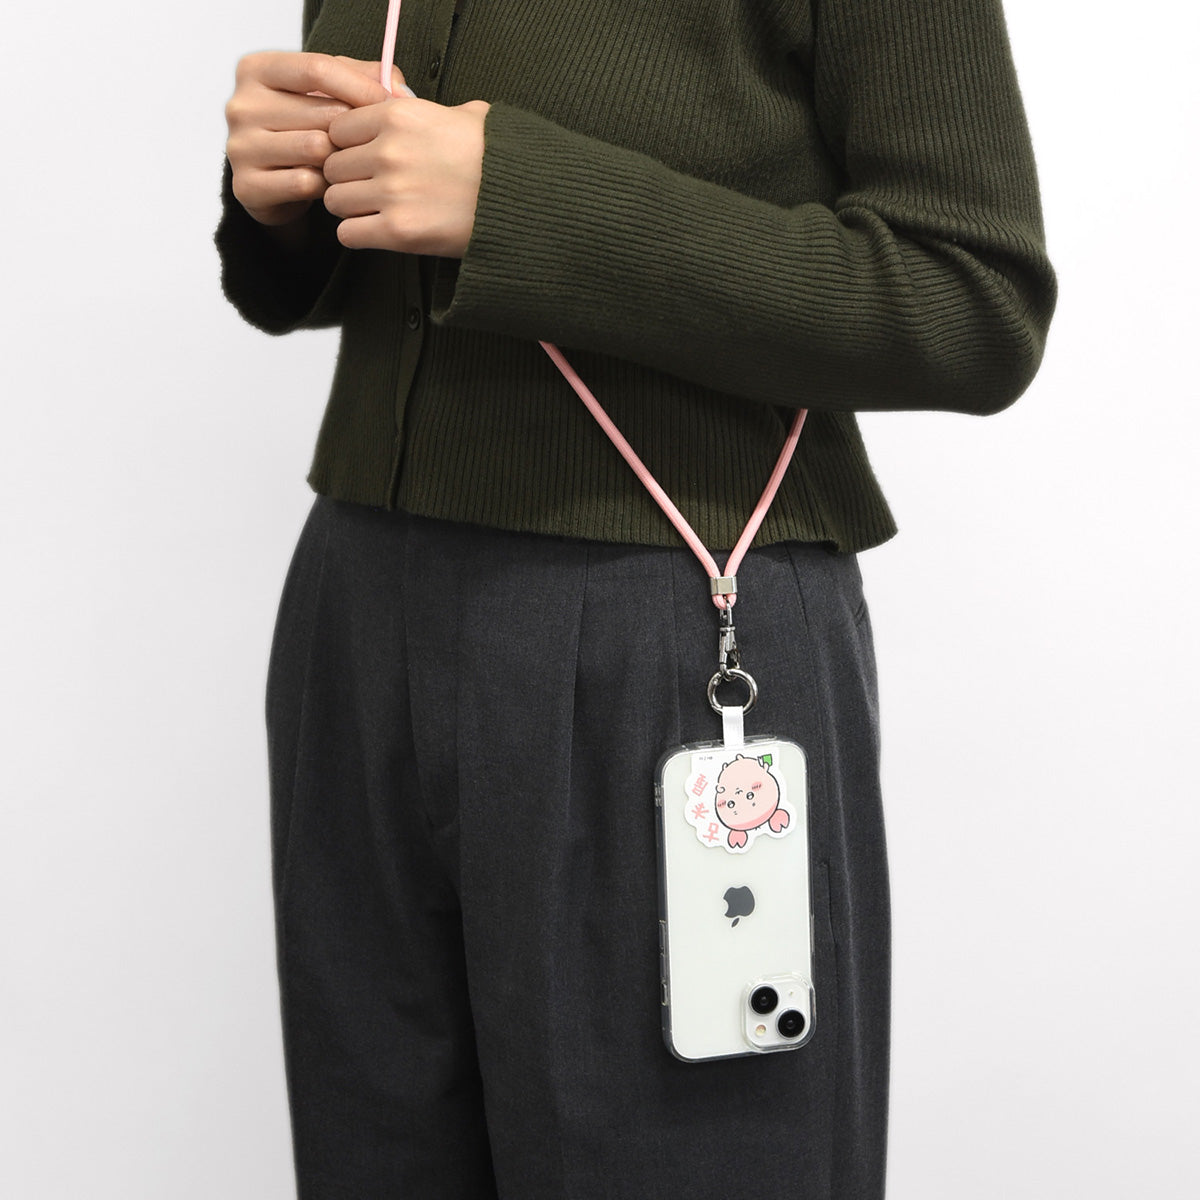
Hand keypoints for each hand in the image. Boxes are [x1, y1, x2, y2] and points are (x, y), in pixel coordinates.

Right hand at [224, 52, 407, 226]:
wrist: (272, 184)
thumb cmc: (304, 131)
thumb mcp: (327, 94)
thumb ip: (362, 78)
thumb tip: (400, 89)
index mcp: (256, 69)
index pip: (317, 68)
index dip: (361, 87)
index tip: (391, 104)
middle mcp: (241, 104)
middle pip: (321, 113)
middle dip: (354, 131)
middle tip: (369, 144)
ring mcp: (240, 146)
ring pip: (315, 149)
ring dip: (340, 160)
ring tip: (346, 164)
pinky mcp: (247, 186)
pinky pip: (305, 183)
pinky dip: (325, 186)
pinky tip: (329, 185)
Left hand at [323, 97, 490, 257]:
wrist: (523, 202)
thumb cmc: (498, 160)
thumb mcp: (467, 115)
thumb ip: (426, 109)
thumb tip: (404, 98)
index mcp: (398, 116)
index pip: (338, 129)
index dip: (349, 146)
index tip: (365, 158)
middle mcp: (388, 152)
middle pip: (333, 166)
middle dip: (347, 179)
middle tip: (369, 189)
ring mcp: (391, 193)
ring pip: (335, 200)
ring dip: (351, 208)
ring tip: (375, 212)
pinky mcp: (398, 232)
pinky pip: (348, 234)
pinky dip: (358, 235)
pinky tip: (377, 232)